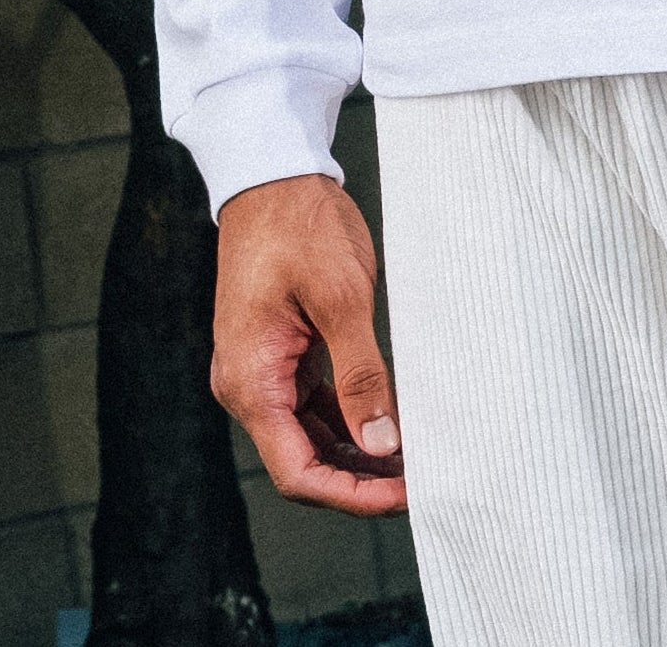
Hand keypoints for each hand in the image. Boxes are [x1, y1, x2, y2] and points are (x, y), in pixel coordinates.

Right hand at [212, 172, 407, 510]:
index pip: (297, 471)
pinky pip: (309, 405)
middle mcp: (247, 385)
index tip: (404, 494)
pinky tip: (386, 421)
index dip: (352, 494)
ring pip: (307, 437)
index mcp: (252, 380)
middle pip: (301, 462)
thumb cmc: (300, 224)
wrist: (272, 173)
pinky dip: (345, 420)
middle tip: (419, 479)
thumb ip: (361, 376)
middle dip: (359, 479)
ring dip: (355, 453)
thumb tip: (384, 444)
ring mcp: (260, 369)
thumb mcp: (342, 297)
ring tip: (411, 456)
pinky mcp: (276, 352)